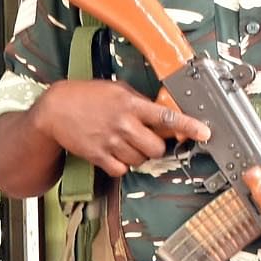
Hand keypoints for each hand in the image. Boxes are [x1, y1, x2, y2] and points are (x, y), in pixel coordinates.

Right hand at [35, 79, 210, 175]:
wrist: (55, 110)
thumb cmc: (86, 97)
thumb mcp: (117, 91)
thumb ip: (140, 103)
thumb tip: (163, 115)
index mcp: (130, 104)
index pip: (167, 116)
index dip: (189, 126)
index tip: (205, 132)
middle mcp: (123, 124)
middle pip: (157, 148)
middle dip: (156, 146)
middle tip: (146, 139)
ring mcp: (110, 142)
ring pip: (140, 160)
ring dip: (138, 155)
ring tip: (124, 142)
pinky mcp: (98, 156)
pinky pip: (122, 169)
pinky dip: (121, 164)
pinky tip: (114, 152)